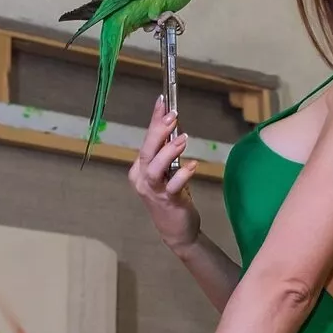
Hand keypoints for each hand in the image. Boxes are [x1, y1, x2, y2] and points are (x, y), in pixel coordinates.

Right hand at [128, 96, 201, 252]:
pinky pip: (173, 186)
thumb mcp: (168, 172)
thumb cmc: (172, 198)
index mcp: (139, 169)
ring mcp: (153, 191)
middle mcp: (142, 179)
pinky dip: (182, 175)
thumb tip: (175, 126)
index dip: (153, 120)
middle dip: (158, 132)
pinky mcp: (167, 202)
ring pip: (155, 168)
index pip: (146, 140)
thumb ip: (168, 153)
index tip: (162, 101)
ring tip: (182, 138)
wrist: (176, 231)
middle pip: (147, 152)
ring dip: (168, 152)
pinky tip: (193, 165)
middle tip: (172, 116)